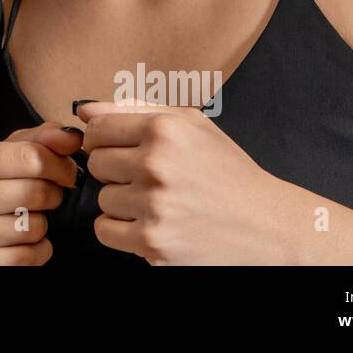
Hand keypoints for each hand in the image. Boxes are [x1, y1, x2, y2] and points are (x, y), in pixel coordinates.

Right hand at [0, 122, 83, 264]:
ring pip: (33, 227)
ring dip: (41, 225)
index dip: (60, 166)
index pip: (30, 156)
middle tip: (47, 197)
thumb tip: (72, 137)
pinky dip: (37, 252)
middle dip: (52, 196)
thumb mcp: (7, 155)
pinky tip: (22, 243)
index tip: (65, 174)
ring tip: (27, 219)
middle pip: (35, 192)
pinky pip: (26, 257)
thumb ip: (41, 140)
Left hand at [74, 98, 290, 264]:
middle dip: (115, 170)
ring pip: (102, 199)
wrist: (266, 225)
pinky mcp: (153, 243)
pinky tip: (149, 222)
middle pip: (95, 163)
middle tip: (146, 178)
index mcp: (164, 130)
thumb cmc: (226, 172)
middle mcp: (156, 166)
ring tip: (156, 201)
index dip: (104, 140)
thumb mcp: (191, 125)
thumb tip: (85, 110)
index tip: (119, 148)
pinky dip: (121, 230)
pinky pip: (105, 231)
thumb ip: (134, 109)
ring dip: (122, 202)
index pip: (96, 129)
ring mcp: (154, 207)